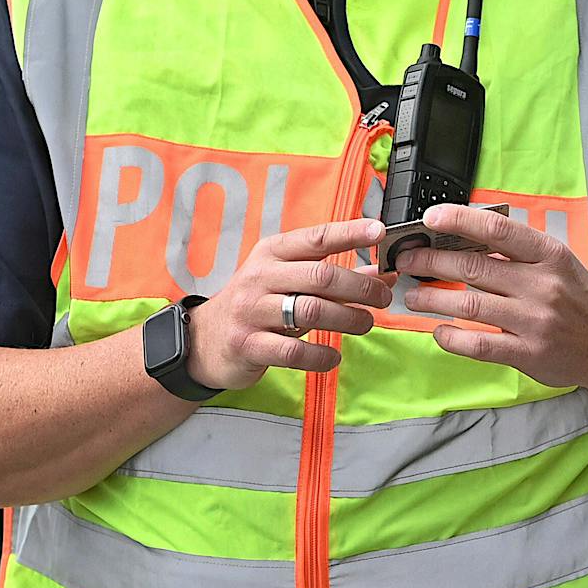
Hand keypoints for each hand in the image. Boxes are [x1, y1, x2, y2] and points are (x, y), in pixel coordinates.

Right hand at [184, 218, 391, 389]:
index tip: (380, 230)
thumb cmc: (257, 305)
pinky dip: (321, 355)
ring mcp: (251, 311)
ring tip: (364, 324)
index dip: (349, 233)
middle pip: (320, 277)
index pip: (315, 238)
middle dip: (360, 287)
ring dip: (348, 319)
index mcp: (272, 254)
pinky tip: (333, 356)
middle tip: (383, 298)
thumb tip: (382, 274)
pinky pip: (294, 351)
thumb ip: (335, 278)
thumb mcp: (290, 282)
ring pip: (311, 311)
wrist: (204, 340)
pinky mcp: (248, 344)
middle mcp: (259, 277)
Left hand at [395, 205, 587, 387]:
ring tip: (413, 297)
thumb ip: (518, 254)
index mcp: (550, 256)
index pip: (498, 230)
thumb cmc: (581, 301)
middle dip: (430, 261)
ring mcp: (534, 321)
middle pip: (473, 267)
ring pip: (468, 305)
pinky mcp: (529, 354)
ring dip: (432, 300)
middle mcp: (542, 286)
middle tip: (406, 260)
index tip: (429, 217)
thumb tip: (464, 237)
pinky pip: (479, 344)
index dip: (459, 220)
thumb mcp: (559, 264)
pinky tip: (439, 331)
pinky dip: (451, 337)